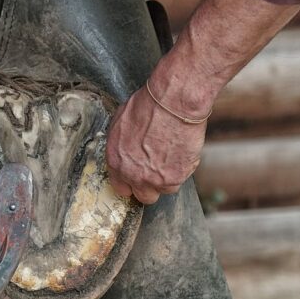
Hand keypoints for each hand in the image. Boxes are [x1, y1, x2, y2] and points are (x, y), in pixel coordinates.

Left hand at [105, 86, 206, 204]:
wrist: (173, 102)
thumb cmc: (148, 105)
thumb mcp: (120, 122)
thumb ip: (121, 144)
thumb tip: (125, 148)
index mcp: (116, 162)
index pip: (121, 187)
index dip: (131, 181)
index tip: (139, 176)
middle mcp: (133, 175)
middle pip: (143, 196)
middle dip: (150, 185)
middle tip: (157, 169)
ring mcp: (155, 179)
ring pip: (164, 190)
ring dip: (169, 177)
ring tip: (172, 156)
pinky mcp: (176, 177)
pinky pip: (181, 180)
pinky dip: (183, 169)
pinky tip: (182, 151)